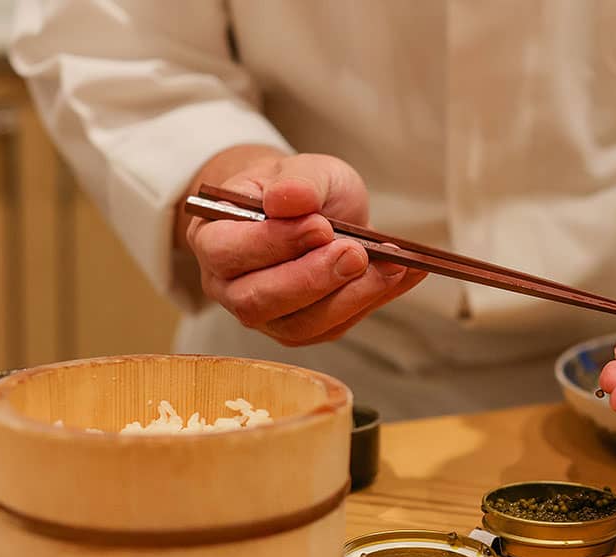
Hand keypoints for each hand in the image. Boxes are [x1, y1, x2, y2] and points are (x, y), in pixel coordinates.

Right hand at [179, 148, 424, 344]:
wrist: (316, 210)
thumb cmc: (299, 188)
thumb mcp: (304, 168)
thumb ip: (298, 181)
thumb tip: (289, 200)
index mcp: (213, 236)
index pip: (226, 251)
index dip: (273, 243)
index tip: (320, 226)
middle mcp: (229, 285)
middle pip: (256, 301)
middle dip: (311, 279)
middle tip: (355, 253)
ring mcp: (265, 314)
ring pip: (298, 325)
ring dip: (349, 298)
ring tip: (391, 267)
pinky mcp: (301, 329)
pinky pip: (333, 328)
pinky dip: (372, 302)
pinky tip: (403, 275)